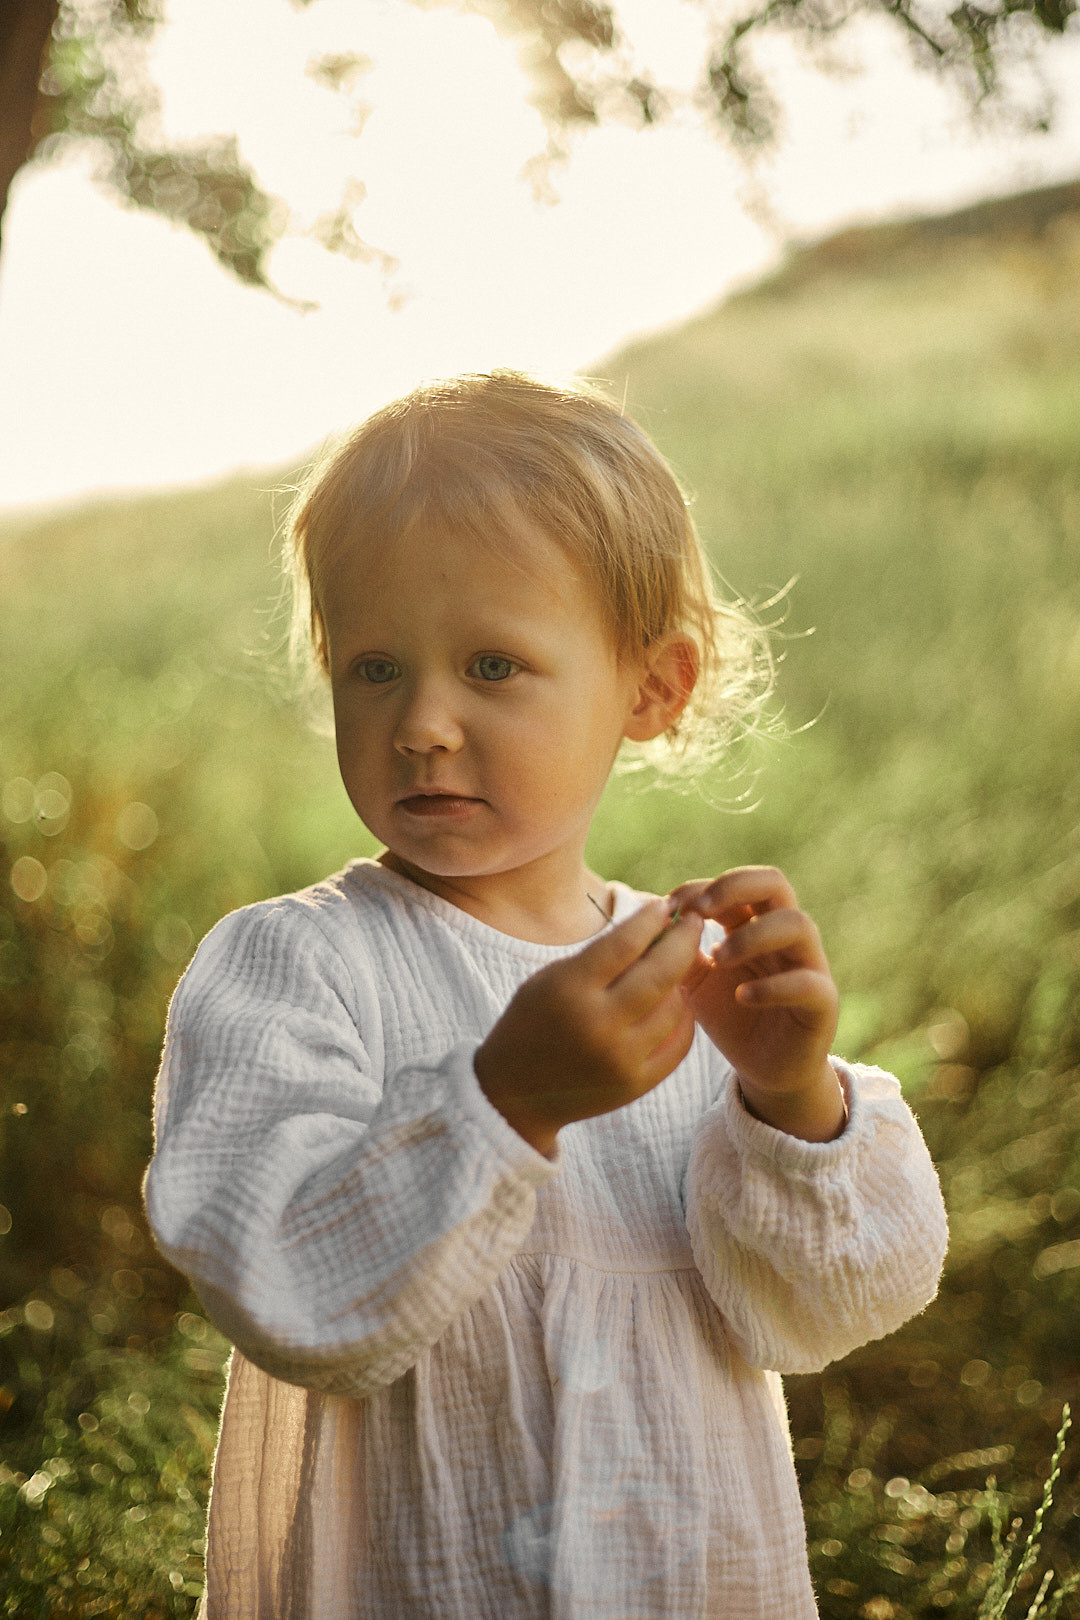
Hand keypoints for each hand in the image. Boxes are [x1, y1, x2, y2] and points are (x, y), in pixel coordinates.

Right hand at [474, 899, 704, 1155]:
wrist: (517, 1092)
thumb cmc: (533, 1021)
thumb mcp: (553, 978)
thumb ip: (601, 955)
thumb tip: (658, 927)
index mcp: (571, 990)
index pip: (625, 943)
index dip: (651, 920)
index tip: (665, 906)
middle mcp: (599, 1024)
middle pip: (660, 973)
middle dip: (684, 941)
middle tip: (696, 923)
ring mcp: (621, 1058)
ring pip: (674, 1007)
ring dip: (682, 981)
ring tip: (677, 967)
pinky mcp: (636, 1083)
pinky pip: (679, 1043)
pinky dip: (683, 1018)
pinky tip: (677, 1002)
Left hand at [669, 867, 845, 1142]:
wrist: (765, 1069)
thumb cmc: (730, 1015)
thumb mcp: (694, 980)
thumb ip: (678, 951)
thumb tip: (656, 920)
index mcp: (755, 923)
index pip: (737, 884)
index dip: (702, 888)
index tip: (669, 908)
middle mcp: (787, 935)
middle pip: (774, 883)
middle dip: (734, 888)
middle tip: (699, 911)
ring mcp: (810, 965)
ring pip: (797, 924)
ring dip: (752, 935)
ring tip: (719, 957)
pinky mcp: (822, 1003)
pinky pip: (808, 983)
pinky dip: (773, 986)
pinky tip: (742, 997)